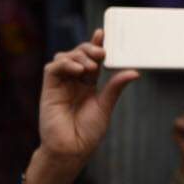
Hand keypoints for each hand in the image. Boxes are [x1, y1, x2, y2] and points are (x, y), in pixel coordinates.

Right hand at [30, 32, 137, 183]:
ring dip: (78, 56)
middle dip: (89, 49)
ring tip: (91, 66)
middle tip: (102, 53)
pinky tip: (76, 69)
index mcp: (88, 85)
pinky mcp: (48, 89)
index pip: (93, 60)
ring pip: (65, 57)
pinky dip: (64, 64)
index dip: (97, 45)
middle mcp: (73, 81)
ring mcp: (60, 84)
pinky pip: (53, 68)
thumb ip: (115, 87)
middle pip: (79, 54)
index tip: (104, 33)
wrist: (71, 150)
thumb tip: (134, 71)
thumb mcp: (105, 106)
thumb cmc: (88, 132)